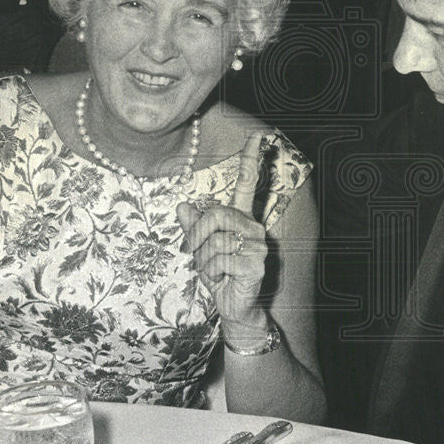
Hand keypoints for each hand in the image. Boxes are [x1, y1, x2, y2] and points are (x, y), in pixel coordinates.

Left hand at [176, 132, 267, 330]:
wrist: (236, 308)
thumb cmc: (220, 277)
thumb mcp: (201, 251)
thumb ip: (193, 228)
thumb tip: (182, 206)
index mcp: (241, 218)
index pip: (249, 183)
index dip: (253, 158)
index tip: (261, 134)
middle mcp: (253, 227)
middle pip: (215, 214)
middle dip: (196, 236)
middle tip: (194, 255)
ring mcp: (258, 244)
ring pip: (215, 240)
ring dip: (204, 261)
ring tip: (215, 272)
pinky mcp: (257, 263)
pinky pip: (221, 259)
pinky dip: (212, 274)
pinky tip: (222, 281)